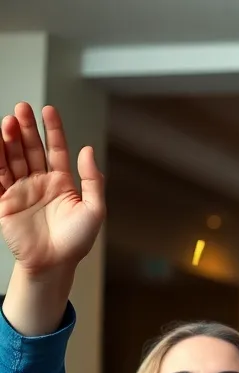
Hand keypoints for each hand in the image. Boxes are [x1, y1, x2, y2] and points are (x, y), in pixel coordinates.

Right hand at [0, 103, 104, 274]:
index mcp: (62, 182)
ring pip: (13, 158)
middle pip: (31, 149)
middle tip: (21, 108)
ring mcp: (21, 190)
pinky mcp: (5, 201)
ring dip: (9, 140)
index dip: (52, 129)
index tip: (48, 110)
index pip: (55, 149)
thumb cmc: (76, 241)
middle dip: (25, 128)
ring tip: (7, 122)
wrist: (54, 264)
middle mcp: (40, 182)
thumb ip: (92, 180)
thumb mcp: (94, 210)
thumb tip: (88, 150)